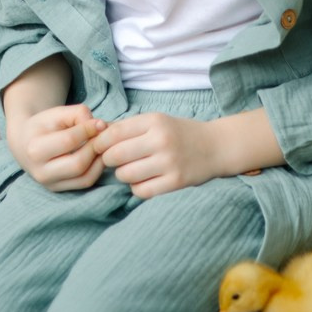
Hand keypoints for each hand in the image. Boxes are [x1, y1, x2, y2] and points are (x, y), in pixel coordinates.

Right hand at [8, 103, 105, 191]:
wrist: (25, 143)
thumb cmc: (43, 125)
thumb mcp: (57, 113)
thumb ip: (78, 114)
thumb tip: (102, 126)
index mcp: (35, 149)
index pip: (69, 141)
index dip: (88, 130)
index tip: (100, 123)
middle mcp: (41, 172)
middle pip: (78, 164)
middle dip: (95, 148)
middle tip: (103, 137)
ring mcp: (50, 184)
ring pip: (85, 178)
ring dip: (100, 160)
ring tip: (102, 145)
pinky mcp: (59, 190)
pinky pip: (85, 183)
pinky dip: (97, 169)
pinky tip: (98, 155)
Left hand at [93, 111, 219, 200]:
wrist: (216, 146)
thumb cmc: (179, 133)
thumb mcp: (157, 121)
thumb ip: (129, 127)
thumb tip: (95, 133)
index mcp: (154, 121)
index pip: (114, 133)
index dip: (100, 142)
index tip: (99, 147)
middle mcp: (161, 140)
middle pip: (115, 155)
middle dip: (108, 160)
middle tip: (113, 161)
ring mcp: (169, 162)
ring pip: (126, 175)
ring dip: (122, 175)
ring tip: (130, 170)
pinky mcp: (176, 182)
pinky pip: (141, 191)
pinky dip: (137, 188)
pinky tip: (143, 180)